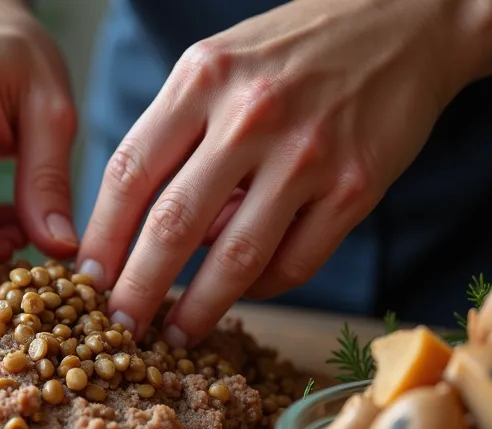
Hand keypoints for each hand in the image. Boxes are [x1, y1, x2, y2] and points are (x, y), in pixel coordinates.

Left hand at [76, 0, 489, 345]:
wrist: (407, 24)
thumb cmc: (296, 51)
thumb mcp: (221, 66)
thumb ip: (179, 134)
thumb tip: (145, 226)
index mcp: (203, 78)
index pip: (130, 171)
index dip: (101, 236)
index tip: (84, 280)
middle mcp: (251, 114)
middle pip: (172, 224)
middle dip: (136, 289)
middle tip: (117, 329)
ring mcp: (308, 153)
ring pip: (234, 258)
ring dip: (197, 308)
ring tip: (174, 335)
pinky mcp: (355, 186)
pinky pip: (296, 262)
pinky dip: (262, 288)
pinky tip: (244, 293)